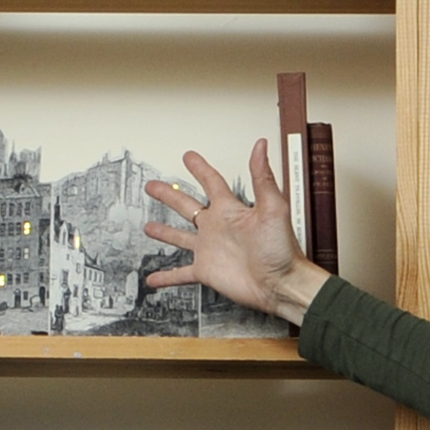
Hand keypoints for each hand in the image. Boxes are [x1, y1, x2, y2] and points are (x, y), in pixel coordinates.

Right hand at [142, 141, 316, 324]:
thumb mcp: (273, 207)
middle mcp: (217, 228)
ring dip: (164, 232)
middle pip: (187, 206)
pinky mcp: (206, 271)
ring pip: (180, 238)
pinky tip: (153, 278)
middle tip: (153, 186)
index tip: (189, 157)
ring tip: (148, 228)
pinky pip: (181, 274)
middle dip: (169, 195)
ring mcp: (210, 250)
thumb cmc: (281, 248)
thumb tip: (261, 146)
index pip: (211, 182)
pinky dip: (167, 277)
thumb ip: (262, 177)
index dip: (200, 168)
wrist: (280, 283)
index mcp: (230, 210)